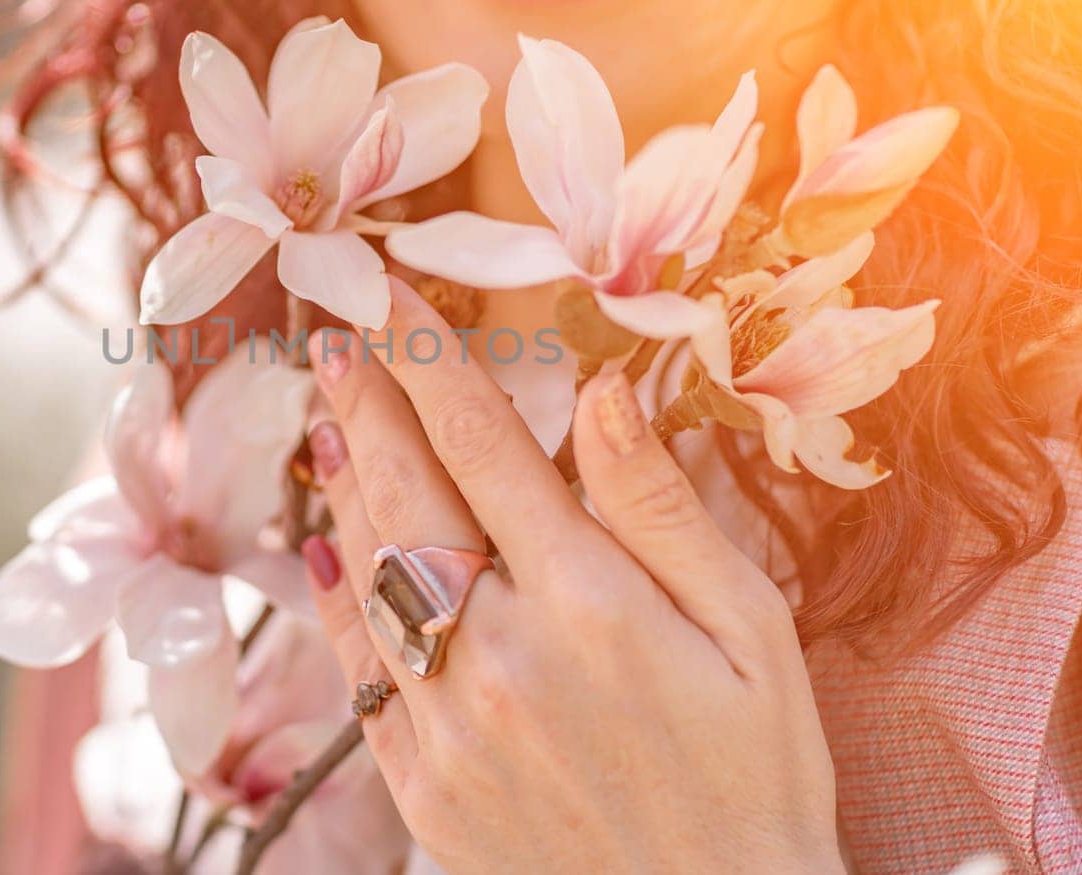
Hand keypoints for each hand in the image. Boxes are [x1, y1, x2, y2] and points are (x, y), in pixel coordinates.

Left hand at [300, 277, 843, 873]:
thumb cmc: (756, 777)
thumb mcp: (752, 634)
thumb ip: (665, 512)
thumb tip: (604, 394)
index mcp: (590, 602)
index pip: (483, 442)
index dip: (427, 357)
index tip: (387, 296)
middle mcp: (501, 653)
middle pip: (408, 493)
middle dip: (366, 399)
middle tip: (331, 334)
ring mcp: (449, 723)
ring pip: (369, 572)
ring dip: (343, 483)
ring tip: (325, 415)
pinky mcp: (421, 785)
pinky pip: (357, 670)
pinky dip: (334, 599)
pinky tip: (325, 547)